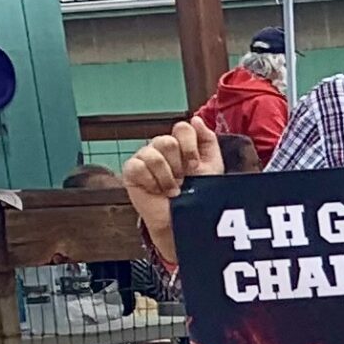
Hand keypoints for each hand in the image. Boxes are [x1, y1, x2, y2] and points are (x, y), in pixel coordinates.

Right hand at [122, 116, 221, 262]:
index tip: (196, 167)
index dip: (191, 148)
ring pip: (153, 153)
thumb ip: (208, 141)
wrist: (185, 223)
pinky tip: (157, 191)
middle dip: (179, 166)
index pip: (183, 128)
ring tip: (172, 190)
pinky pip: (139, 166)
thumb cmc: (198, 197)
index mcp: (180, 144)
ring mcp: (145, 158)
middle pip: (168, 141)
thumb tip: (195, 119)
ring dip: (167, 177)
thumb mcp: (212, 168)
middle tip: (183, 181)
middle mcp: (161, 147)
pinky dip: (151, 181)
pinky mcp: (131, 171)